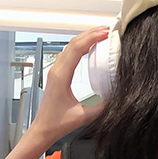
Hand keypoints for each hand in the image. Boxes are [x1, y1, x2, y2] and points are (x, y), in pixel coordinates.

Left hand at [30, 26, 109, 142]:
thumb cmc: (57, 123)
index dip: (92, 38)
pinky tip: (88, 47)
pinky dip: (79, 46)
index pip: (76, 49)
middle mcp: (56, 70)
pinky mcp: (56, 75)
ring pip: (69, 47)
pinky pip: (68, 54)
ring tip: (99, 35)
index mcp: (61, 76)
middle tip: (106, 29)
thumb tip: (115, 97)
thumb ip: (101, 107)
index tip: (105, 32)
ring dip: (84, 38)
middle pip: (73, 43)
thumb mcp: (83, 116)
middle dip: (90, 33)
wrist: (43, 129)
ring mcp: (55, 71)